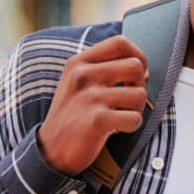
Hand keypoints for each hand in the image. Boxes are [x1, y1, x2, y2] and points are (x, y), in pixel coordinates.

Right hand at [37, 36, 148, 175]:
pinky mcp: (97, 120)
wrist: (50, 150)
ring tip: (118, 116)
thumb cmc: (73, 115)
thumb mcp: (78, 82)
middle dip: (139, 85)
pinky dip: (131, 126)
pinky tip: (115, 129)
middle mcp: (83, 75)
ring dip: (136, 109)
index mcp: (79, 62)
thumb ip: (104, 68)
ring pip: (140, 94)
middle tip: (126, 100)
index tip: (135, 74)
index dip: (137, 56)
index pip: (120, 42)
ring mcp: (90, 97)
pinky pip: (135, 118)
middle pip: (135, 66)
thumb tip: (143, 67)